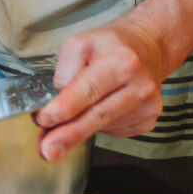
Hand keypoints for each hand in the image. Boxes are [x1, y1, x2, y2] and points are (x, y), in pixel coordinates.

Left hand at [33, 16, 165, 161]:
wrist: (147, 48)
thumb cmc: (110, 46)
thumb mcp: (80, 43)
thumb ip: (64, 70)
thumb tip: (57, 101)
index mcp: (122, 63)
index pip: (89, 90)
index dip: (64, 108)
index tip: (44, 120)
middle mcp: (139, 87)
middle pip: (98, 116)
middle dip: (68, 135)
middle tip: (47, 150)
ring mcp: (146, 108)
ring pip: (101, 126)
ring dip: (76, 130)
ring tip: (61, 124)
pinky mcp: (146, 122)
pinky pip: (111, 130)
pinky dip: (95, 125)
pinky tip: (97, 108)